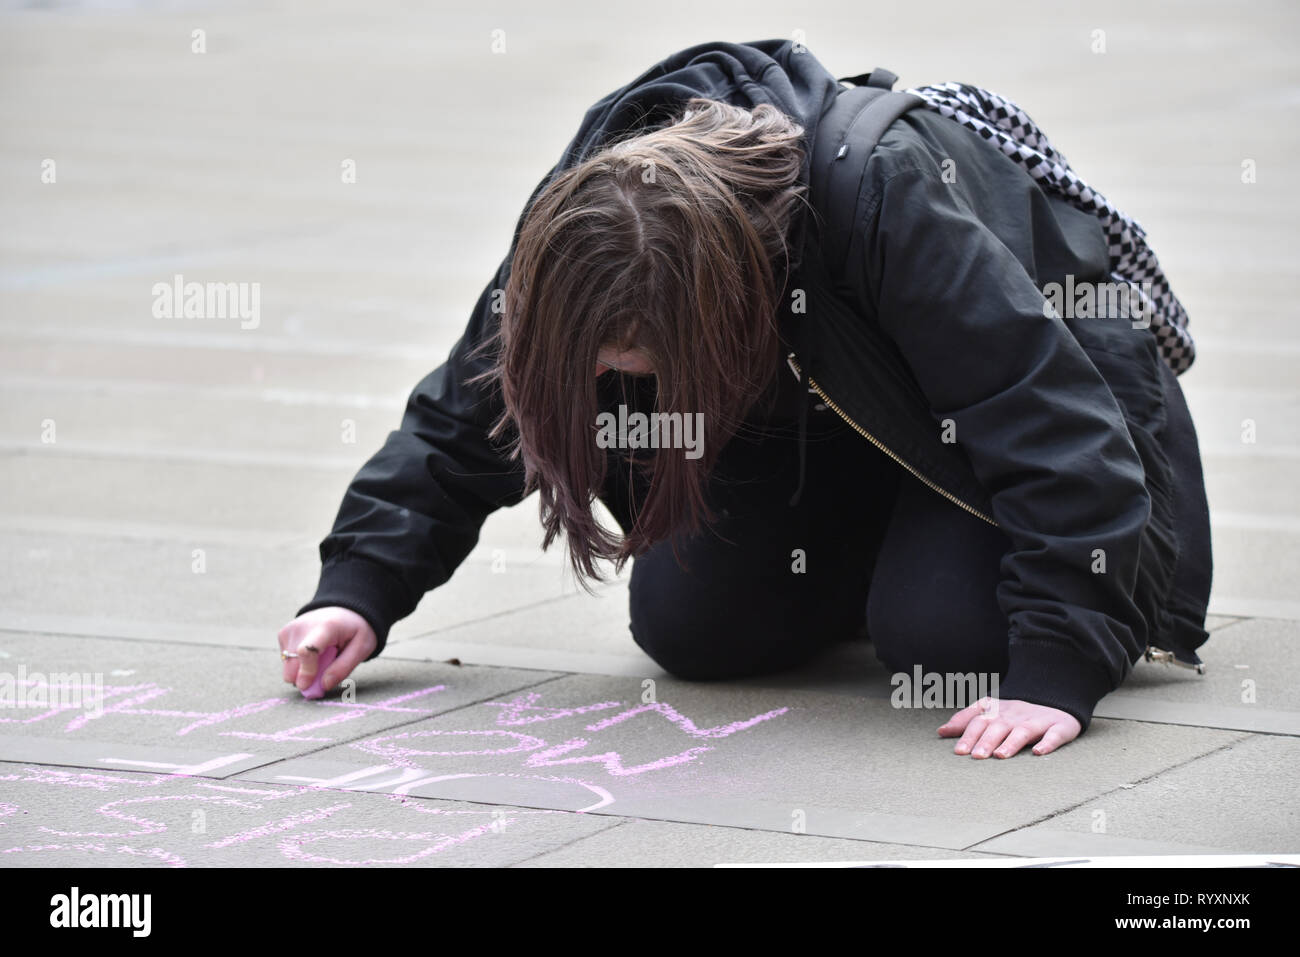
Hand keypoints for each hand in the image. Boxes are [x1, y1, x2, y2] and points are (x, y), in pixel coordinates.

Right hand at [277, 607, 376, 694]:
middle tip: (325, 673)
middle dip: (305, 677)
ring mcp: (290, 629)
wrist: (345, 610)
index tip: (306, 687)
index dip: (305, 672)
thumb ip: (343, 668)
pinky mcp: (284, 634)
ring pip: (288, 666)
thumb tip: (323, 686)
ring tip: (322, 657)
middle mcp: (302, 626)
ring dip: (302, 670)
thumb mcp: (361, 648)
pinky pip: (286, 660)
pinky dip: (298, 663)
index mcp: (326, 627)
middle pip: (292, 663)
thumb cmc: (355, 630)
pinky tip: (313, 652)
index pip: (307, 651)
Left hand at [938, 697, 1080, 757]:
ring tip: (999, 756)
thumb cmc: (1018, 715)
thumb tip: (941, 731)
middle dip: (986, 740)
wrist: (1058, 703)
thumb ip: (966, 721)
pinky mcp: (1060, 728)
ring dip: (1011, 743)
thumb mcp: (992, 713)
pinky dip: (1047, 743)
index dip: (968, 733)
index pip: (980, 719)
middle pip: (999, 726)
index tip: (958, 751)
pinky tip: (1038, 752)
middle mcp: (1016, 714)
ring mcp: (1038, 720)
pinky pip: (1054, 735)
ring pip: (1023, 731)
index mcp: (999, 710)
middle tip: (975, 757)